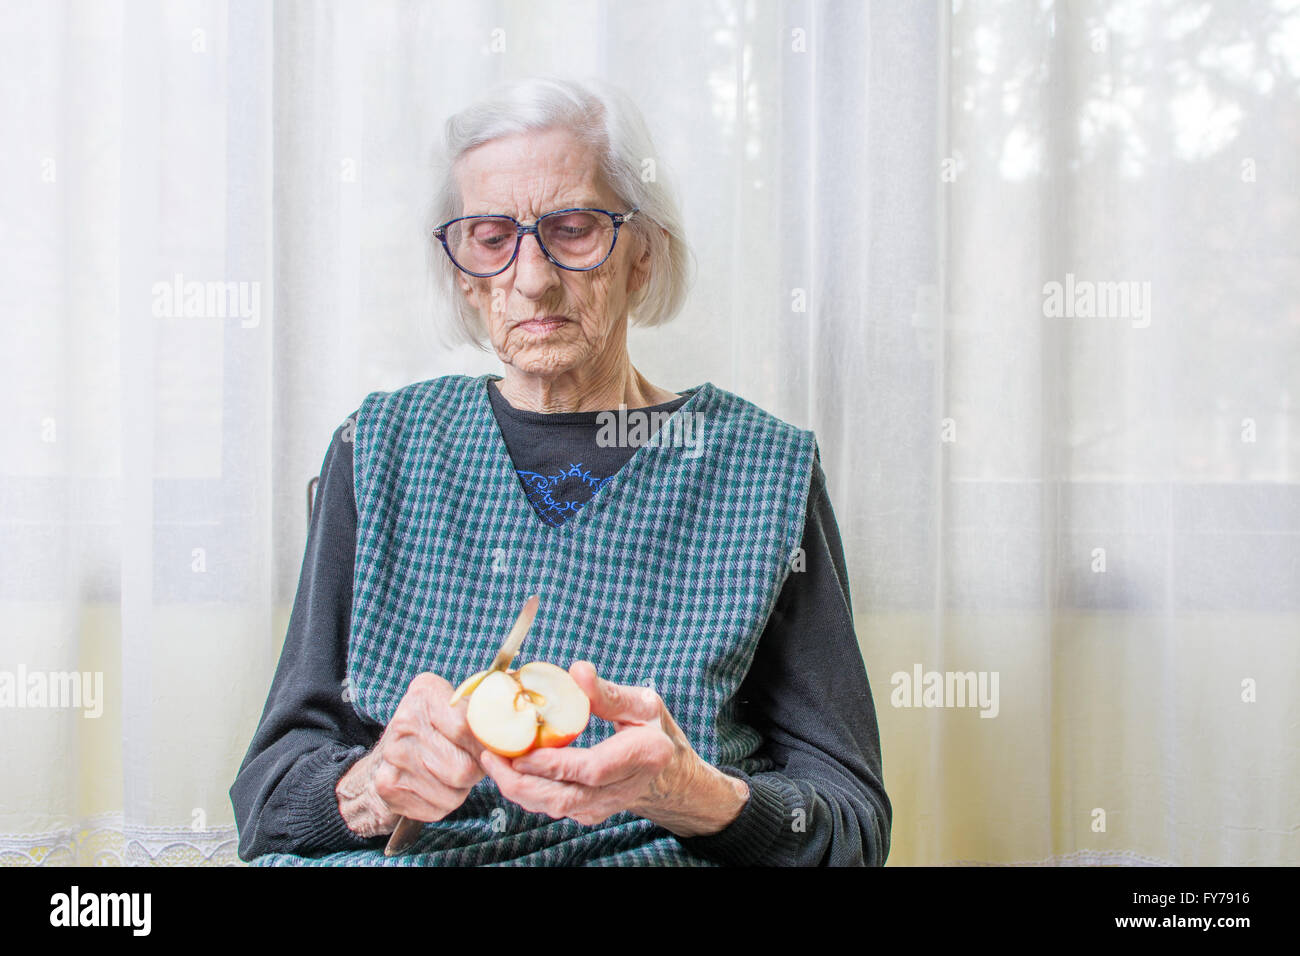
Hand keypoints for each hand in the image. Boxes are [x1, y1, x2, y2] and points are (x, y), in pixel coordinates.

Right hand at [336, 673, 484, 836]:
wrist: (385, 755)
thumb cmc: (433, 728)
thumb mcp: (453, 705)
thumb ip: (483, 711)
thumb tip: (520, 729)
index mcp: (425, 694)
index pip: (466, 727)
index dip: (486, 746)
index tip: (492, 751)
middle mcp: (405, 722)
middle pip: (463, 768)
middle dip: (475, 772)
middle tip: (471, 764)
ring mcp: (393, 757)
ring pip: (453, 794)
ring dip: (460, 790)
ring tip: (451, 774)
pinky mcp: (388, 786)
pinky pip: (436, 809)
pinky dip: (443, 804)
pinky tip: (435, 786)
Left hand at [479, 662, 749, 836]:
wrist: (667, 774)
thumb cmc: (654, 730)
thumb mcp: (644, 703)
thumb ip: (609, 692)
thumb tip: (577, 670)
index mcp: (643, 756)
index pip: (592, 769)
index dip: (553, 764)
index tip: (521, 752)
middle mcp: (624, 789)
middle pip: (566, 797)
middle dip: (522, 782)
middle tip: (490, 757)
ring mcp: (605, 807)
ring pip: (555, 807)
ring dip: (518, 788)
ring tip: (491, 761)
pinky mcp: (589, 813)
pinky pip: (554, 807)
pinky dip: (528, 792)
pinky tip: (508, 769)